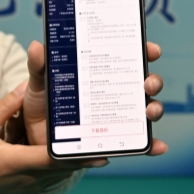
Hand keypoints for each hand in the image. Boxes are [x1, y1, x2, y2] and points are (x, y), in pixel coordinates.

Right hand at [0, 83, 104, 193]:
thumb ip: (4, 108)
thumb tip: (24, 86)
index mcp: (14, 161)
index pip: (52, 157)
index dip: (75, 152)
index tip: (96, 145)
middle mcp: (26, 177)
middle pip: (64, 167)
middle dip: (86, 156)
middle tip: (107, 140)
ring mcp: (29, 186)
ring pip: (61, 174)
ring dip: (78, 161)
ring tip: (97, 145)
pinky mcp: (29, 189)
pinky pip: (54, 178)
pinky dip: (66, 168)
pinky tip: (75, 156)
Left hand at [23, 41, 167, 154]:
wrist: (36, 136)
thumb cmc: (44, 102)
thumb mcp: (40, 82)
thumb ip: (39, 65)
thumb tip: (37, 46)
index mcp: (103, 69)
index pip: (129, 54)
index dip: (144, 50)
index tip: (151, 50)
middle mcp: (117, 89)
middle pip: (144, 81)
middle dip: (152, 80)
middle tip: (147, 83)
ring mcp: (120, 114)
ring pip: (147, 108)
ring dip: (155, 108)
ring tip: (149, 112)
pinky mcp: (116, 137)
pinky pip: (139, 142)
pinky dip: (151, 145)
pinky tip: (158, 148)